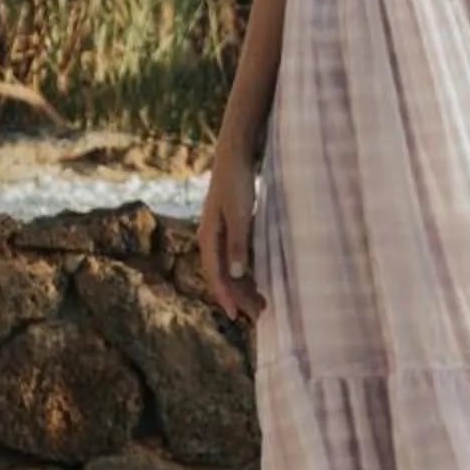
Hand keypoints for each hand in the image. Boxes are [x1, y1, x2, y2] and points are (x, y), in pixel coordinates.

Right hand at [197, 145, 266, 325]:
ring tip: (260, 303)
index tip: (237, 315)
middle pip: (222, 275)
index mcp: (208, 237)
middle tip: (258, 314)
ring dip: (243, 286)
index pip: (215, 275)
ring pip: (229, 267)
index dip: (226, 296)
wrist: (235, 154)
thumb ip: (238, 243)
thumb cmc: (236, 182)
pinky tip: (256, 278)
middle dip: (238, 296)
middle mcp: (210, 238)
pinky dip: (245, 271)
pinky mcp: (229, 226)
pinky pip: (235, 257)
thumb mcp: (240, 214)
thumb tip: (238, 275)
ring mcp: (219, 232)